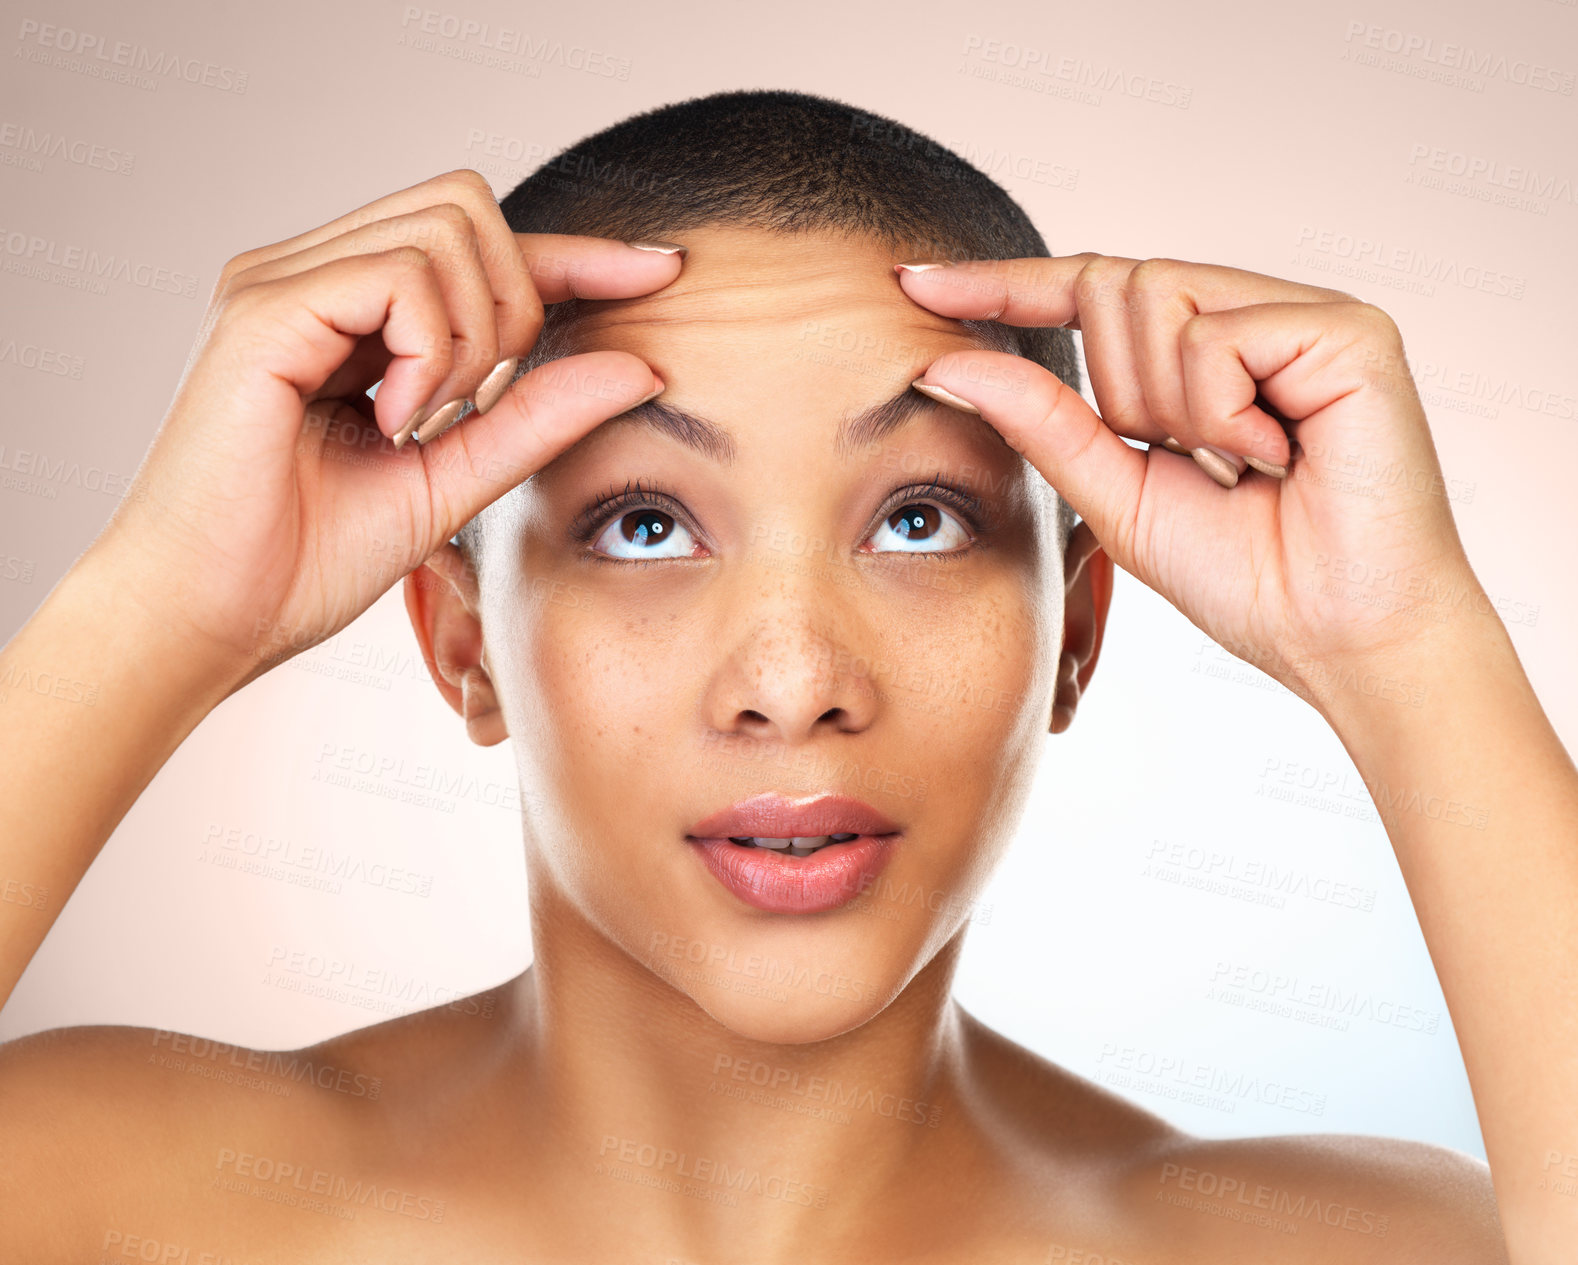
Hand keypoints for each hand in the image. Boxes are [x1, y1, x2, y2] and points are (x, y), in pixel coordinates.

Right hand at [92, 168, 678, 694]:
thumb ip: (537, 417)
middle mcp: (312, 273)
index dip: (576, 252)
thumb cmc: (305, 560)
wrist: (206, 619)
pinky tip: (394, 417)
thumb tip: (643, 364)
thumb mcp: (454, 478)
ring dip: (473, 335)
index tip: (660, 271)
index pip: (480, 243)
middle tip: (476, 404)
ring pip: (449, 227)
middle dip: (518, 300)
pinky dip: (430, 350)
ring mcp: (282, 279)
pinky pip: (401, 276)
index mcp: (349, 308)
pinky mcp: (262, 307)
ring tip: (420, 421)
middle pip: (473, 207)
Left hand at [897, 255, 1486, 711]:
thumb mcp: (1114, 493)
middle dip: (1121, 391)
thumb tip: (943, 362)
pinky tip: (1275, 456)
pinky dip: (1221, 412)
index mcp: (1200, 352)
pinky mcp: (1348, 329)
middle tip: (1197, 464)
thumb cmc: (1245, 575)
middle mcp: (1251, 315)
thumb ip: (1040, 421)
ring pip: (1155, 296)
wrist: (1338, 638)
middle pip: (1112, 285)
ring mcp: (1301, 313)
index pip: (1084, 289)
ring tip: (1243, 464)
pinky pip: (1219, 336)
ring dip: (1171, 408)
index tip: (910, 282)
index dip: (1000, 284)